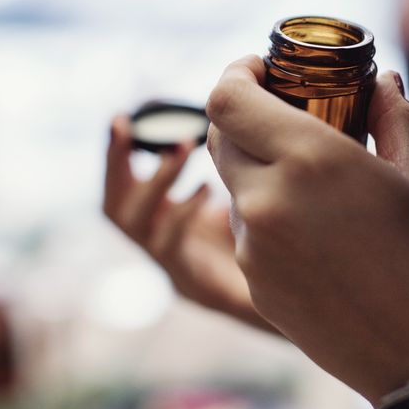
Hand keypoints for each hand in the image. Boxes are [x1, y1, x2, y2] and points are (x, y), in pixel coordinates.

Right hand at [103, 117, 275, 333]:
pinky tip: (208, 191)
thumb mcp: (241, 193)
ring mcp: (173, 266)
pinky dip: (183, 212)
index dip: (115, 155)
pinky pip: (170, 246)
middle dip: (116, 164)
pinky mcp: (193, 284)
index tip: (120, 118)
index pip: (122, 187)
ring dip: (156, 180)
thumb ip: (229, 162)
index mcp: (166, 222)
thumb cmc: (265, 238)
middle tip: (128, 128)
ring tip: (183, 148)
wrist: (294, 295)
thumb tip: (232, 114)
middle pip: (113, 207)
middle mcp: (160, 245)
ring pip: (135, 224)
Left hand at [206, 56, 408, 403]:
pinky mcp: (258, 289)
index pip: (226, 97)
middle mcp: (267, 204)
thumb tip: (383, 82)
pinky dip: (268, 213)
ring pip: (233, 186)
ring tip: (317, 176)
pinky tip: (319, 226)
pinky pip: (246, 232)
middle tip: (289, 110)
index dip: (237, 73)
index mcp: (310, 163)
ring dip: (259, 167)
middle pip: (221, 136)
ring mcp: (255, 253)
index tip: (264, 68)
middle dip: (246, 115)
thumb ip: (394, 121)